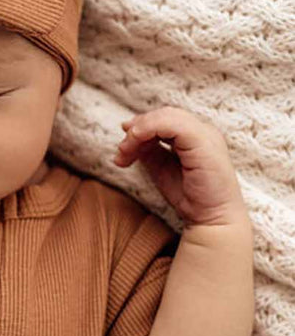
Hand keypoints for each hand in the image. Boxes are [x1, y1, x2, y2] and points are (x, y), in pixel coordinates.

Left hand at [113, 106, 246, 226]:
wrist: (212, 220)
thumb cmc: (188, 196)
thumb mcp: (160, 165)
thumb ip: (148, 148)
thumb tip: (129, 134)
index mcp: (195, 134)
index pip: (163, 119)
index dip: (140, 127)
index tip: (123, 147)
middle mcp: (203, 130)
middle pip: (163, 114)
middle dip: (137, 129)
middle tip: (122, 151)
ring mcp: (205, 134)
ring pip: (166, 116)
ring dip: (139, 131)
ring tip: (126, 151)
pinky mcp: (204, 142)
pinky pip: (173, 124)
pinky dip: (149, 129)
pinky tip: (136, 143)